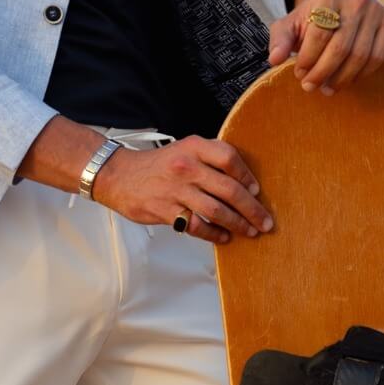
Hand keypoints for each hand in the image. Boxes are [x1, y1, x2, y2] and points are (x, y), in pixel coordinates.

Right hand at [92, 136, 274, 246]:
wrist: (119, 176)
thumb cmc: (157, 165)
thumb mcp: (184, 149)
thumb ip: (210, 158)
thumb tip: (243, 178)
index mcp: (193, 147)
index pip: (230, 158)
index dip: (248, 175)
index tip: (257, 190)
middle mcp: (187, 167)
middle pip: (229, 189)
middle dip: (252, 208)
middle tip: (264, 220)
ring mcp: (177, 190)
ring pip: (217, 210)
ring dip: (238, 224)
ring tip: (249, 231)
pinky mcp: (167, 211)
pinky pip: (198, 226)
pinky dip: (215, 234)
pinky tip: (224, 237)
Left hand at [267, 0, 383, 95]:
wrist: (340, 2)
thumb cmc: (313, 16)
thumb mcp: (291, 22)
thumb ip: (280, 39)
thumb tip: (275, 59)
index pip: (319, 33)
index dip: (308, 58)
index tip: (298, 73)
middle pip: (340, 47)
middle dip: (322, 72)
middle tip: (310, 86)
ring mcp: (377, 10)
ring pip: (360, 55)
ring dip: (341, 78)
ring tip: (326, 88)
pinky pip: (377, 57)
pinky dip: (361, 74)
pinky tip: (346, 81)